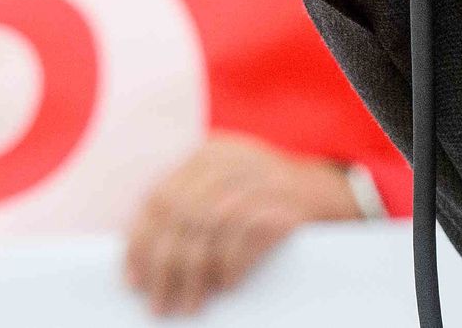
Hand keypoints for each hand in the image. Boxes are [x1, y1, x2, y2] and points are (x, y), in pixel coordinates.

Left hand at [120, 131, 368, 315]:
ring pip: (210, 228)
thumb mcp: (222, 192)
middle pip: (181, 216)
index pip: (159, 199)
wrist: (328, 194)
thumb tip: (138, 263)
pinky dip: (231, 265)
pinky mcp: (287, 203)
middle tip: (159, 305)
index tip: (133, 282)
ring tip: (190, 306)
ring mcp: (261, 178)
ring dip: (195, 275)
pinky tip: (226, 285)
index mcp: (208, 154)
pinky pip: (246, 237)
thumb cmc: (261, 204)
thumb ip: (185, 212)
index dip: (141, 243)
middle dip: (164, 267)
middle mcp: (232, 160)